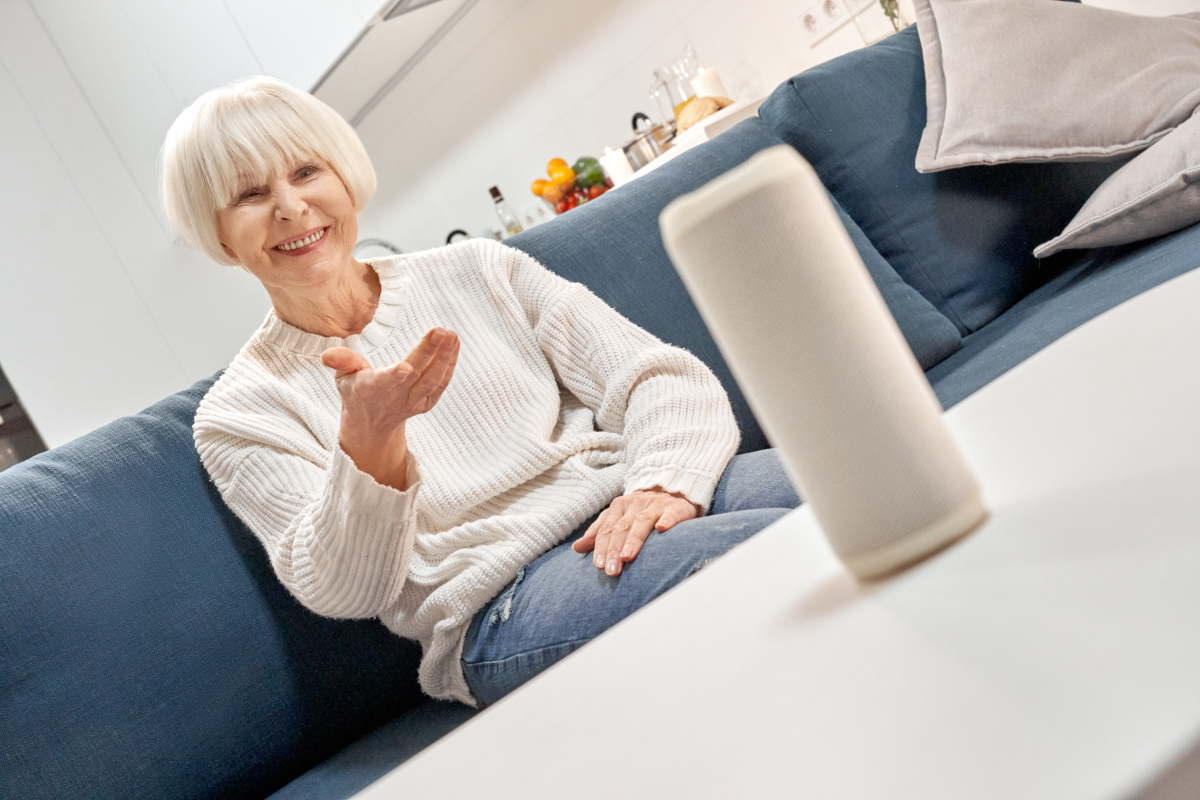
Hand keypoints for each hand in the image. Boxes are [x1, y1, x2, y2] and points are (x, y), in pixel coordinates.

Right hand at [321, 327, 459, 489]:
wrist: (372, 424)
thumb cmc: (356, 391)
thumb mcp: (342, 377)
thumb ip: (341, 362)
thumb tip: (327, 355)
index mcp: (370, 390)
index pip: (383, 382)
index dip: (394, 376)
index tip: (406, 366)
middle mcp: (394, 398)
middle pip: (416, 375)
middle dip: (429, 352)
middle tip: (441, 330)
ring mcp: (413, 402)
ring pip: (433, 380)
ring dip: (445, 357)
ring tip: (451, 335)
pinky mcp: (426, 403)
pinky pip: (441, 383)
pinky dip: (449, 364)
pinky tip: (454, 345)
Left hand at [571, 488, 698, 575]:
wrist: (673, 493)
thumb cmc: (642, 511)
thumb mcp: (618, 519)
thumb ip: (599, 532)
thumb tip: (576, 548)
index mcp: (619, 506)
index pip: (607, 529)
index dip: (601, 547)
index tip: (599, 566)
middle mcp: (636, 503)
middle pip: (622, 527)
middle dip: (615, 550)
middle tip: (611, 570)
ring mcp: (656, 504)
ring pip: (643, 521)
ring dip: (634, 539)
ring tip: (627, 557)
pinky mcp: (676, 507)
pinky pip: (671, 513)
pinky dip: (666, 520)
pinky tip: (661, 529)